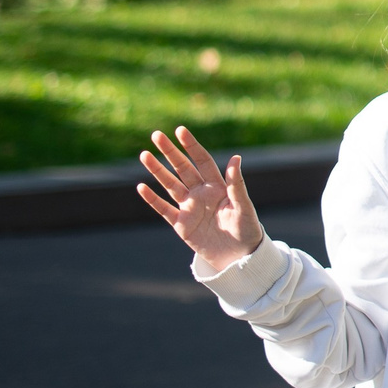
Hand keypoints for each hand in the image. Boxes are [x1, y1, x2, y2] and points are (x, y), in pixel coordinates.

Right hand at [137, 126, 265, 271]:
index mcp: (217, 185)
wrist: (239, 256)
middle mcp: (201, 193)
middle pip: (182, 168)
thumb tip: (236, 158)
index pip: (202, 160)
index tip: (180, 130)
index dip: (191, 146)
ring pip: (170, 185)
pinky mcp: (181, 225)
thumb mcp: (243, 206)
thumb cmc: (246, 228)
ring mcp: (189, 208)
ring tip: (144, 155)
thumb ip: (236, 184)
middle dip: (170, 152)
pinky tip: (141, 186)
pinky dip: (153, 199)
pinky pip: (164, 209)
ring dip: (157, 171)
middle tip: (156, 135)